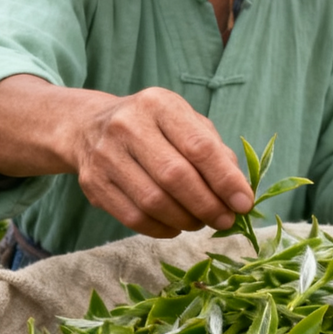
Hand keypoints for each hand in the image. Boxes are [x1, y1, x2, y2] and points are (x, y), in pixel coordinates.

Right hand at [0, 78, 252, 238]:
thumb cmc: (153, 127)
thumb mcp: (185, 123)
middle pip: (175, 177)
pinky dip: (161, 229)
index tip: (244, 203)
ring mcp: (105, 154)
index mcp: (159, 104)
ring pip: (154, 201)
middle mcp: (127, 124)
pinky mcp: (93, 183)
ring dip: (186, 220)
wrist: (88, 127)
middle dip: (207, 205)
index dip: (225, 180)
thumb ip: (215, 151)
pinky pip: (133, 217)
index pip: (199, 147)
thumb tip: (238, 193)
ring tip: (201, 223)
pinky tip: (175, 227)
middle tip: (225, 220)